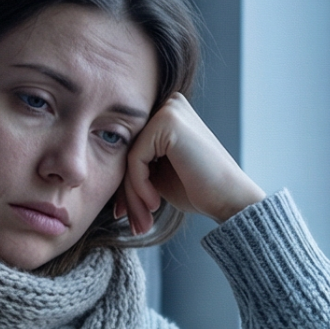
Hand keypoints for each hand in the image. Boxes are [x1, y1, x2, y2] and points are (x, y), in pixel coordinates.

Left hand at [117, 92, 266, 232]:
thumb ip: (136, 163)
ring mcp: (170, 110)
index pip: (133, 147)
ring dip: (132, 195)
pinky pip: (135, 159)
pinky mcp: (168, 122)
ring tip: (142, 221)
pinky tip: (155, 204)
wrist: (231, 200)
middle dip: (127, 192)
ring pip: (129, 156)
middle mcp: (170, 104)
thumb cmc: (200, 190)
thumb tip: (98, 170)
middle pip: (128, 150)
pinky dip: (139, 186)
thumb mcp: (159, 174)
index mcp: (168, 113)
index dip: (127, 184)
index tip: (125, 214)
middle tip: (134, 224)